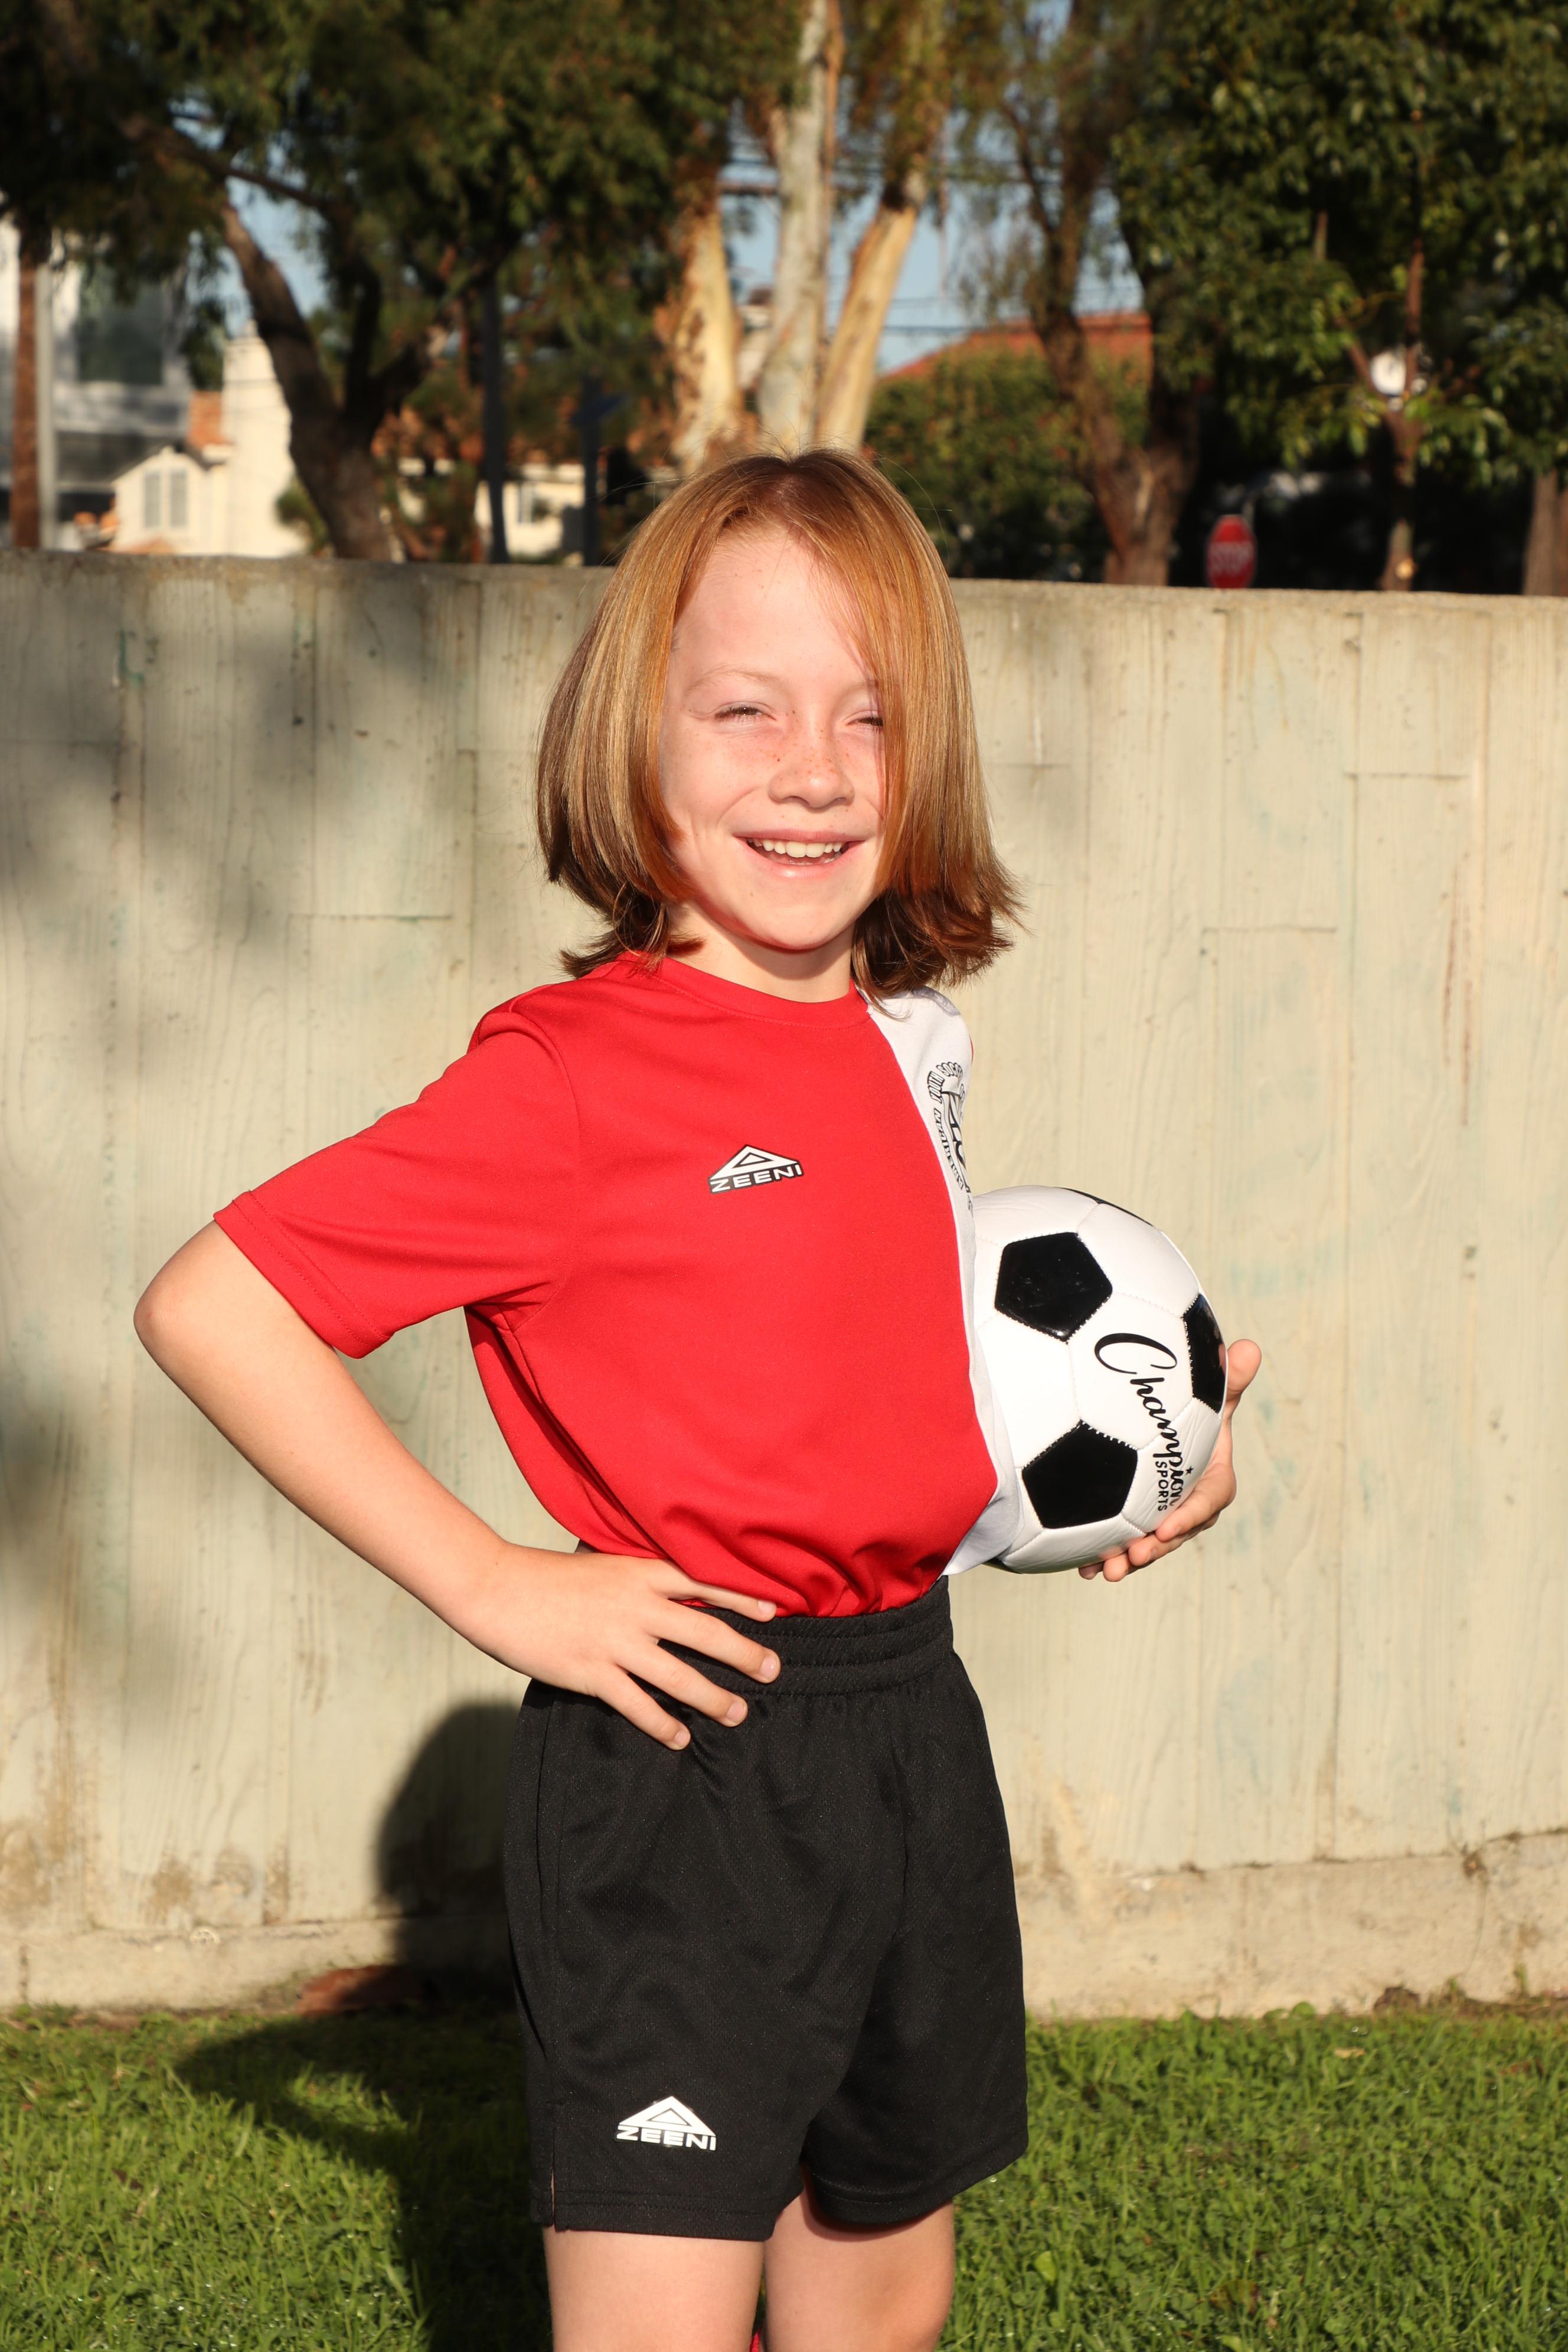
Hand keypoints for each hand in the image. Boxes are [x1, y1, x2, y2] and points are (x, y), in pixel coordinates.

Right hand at [458, 1545, 781, 1747]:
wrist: (497, 1588)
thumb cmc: (548, 1576)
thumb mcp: (602, 1565)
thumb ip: (638, 1579)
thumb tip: (673, 1595)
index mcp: (639, 1573)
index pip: (704, 1582)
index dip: (742, 1598)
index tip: (774, 1614)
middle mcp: (635, 1606)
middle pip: (705, 1632)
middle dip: (744, 1653)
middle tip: (773, 1671)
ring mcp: (614, 1641)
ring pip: (678, 1675)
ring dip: (713, 1697)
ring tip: (738, 1713)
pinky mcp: (591, 1672)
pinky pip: (637, 1704)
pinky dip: (663, 1723)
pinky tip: (680, 1737)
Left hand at [1080, 1338, 1261, 1584]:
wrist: (1163, 1422)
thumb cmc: (1192, 1408)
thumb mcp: (1211, 1394)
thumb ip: (1228, 1379)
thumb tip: (1249, 1348)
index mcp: (1212, 1477)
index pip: (1208, 1500)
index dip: (1190, 1516)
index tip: (1166, 1527)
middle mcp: (1189, 1502)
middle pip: (1177, 1531)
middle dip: (1157, 1548)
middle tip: (1133, 1556)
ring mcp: (1163, 1515)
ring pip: (1151, 1544)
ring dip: (1131, 1559)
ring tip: (1108, 1570)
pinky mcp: (1138, 1520)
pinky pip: (1126, 1542)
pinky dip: (1107, 1556)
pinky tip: (1086, 1568)